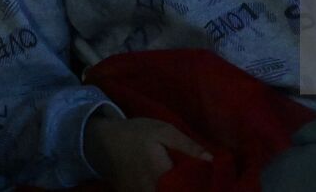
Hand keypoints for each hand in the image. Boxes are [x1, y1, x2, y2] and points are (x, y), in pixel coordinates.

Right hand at [84, 116, 211, 191]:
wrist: (104, 142)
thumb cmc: (137, 133)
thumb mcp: (164, 130)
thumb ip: (187, 146)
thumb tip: (211, 159)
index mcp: (161, 173)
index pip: (184, 190)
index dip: (197, 188)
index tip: (208, 185)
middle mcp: (149, 190)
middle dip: (186, 188)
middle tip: (198, 183)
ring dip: (174, 190)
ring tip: (184, 184)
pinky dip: (162, 191)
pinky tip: (169, 185)